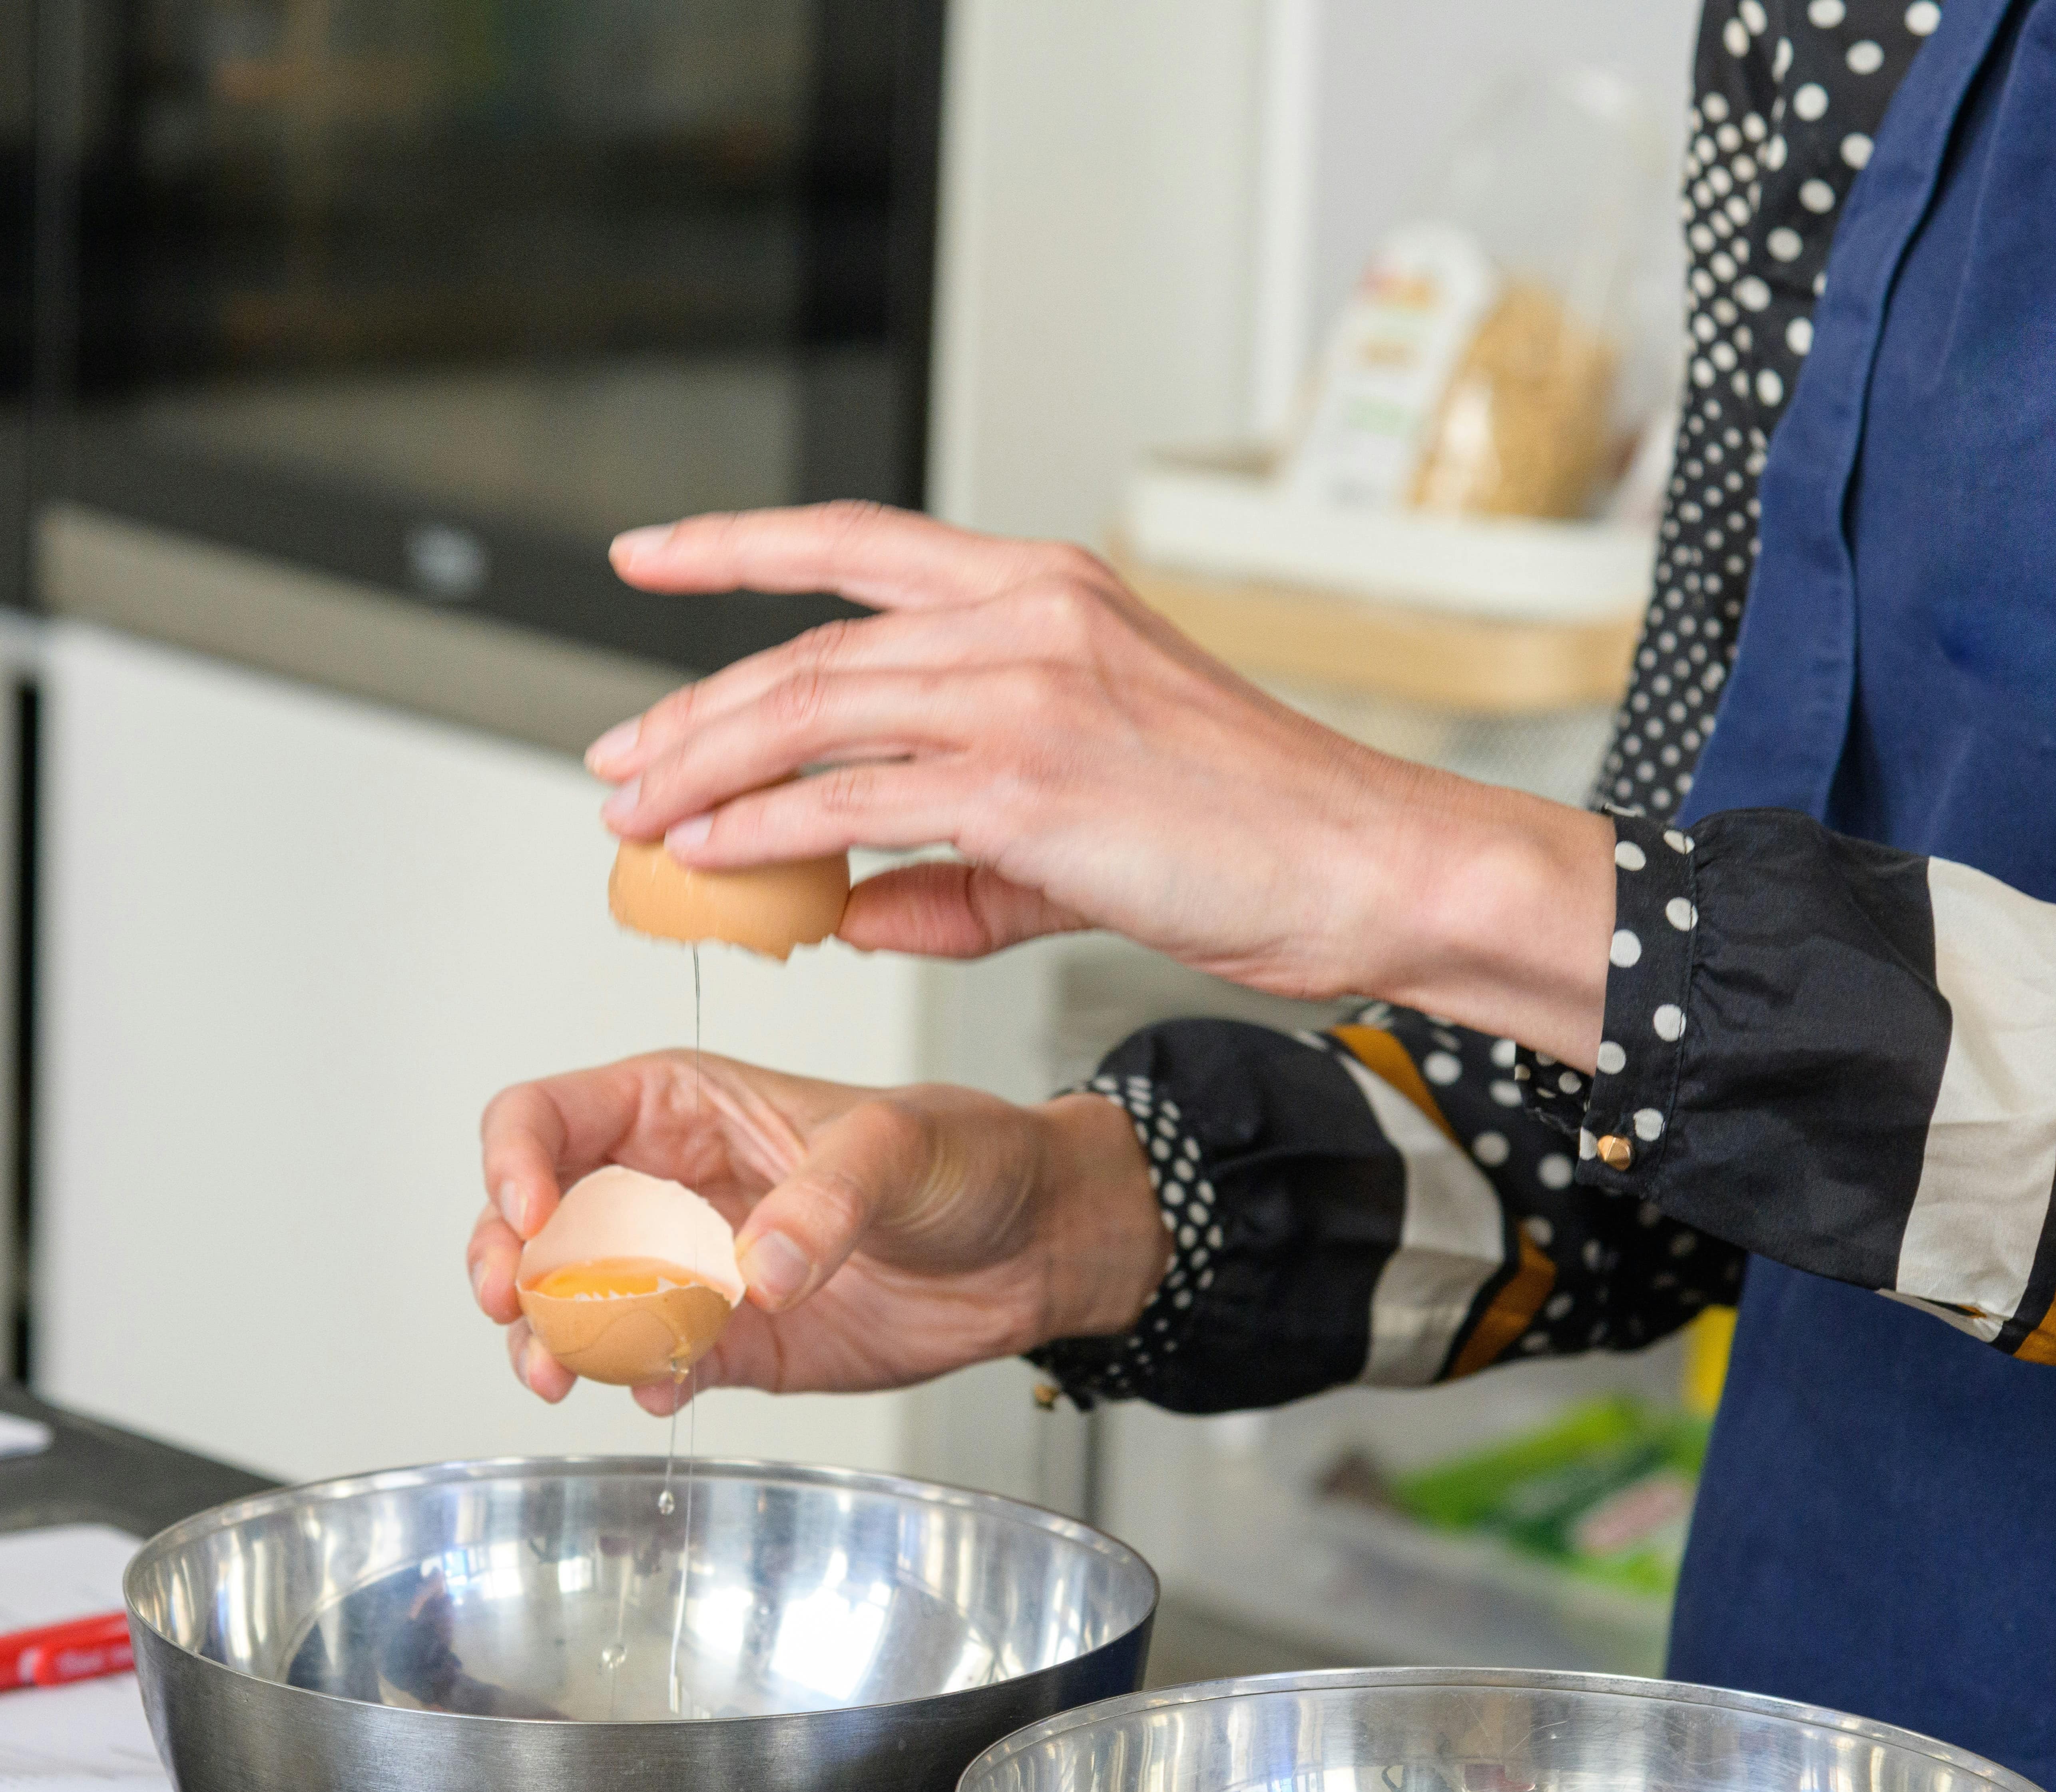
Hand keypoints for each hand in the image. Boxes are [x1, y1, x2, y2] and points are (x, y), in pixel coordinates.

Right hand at [469, 1049, 1166, 1411]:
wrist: (1033, 1244)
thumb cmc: (968, 1156)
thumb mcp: (901, 1145)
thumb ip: (826, 1198)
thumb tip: (756, 1270)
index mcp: (683, 1105)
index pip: (551, 1116)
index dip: (516, 1160)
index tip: (532, 1214)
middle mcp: (667, 1186)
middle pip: (536, 1219)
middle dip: (505, 1262)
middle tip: (513, 1305)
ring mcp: (689, 1269)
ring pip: (573, 1303)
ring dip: (549, 1338)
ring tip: (560, 1371)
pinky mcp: (727, 1342)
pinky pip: (652, 1366)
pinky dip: (639, 1382)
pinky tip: (665, 1387)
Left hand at [587, 502, 1613, 1064]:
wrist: (1363, 864)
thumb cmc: (1248, 836)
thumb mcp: (1084, 825)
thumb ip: (955, 865)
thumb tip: (846, 909)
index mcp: (1043, 590)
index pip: (854, 543)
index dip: (735, 547)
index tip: (648, 559)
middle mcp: (1024, 615)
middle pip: (807, 648)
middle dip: (690, 708)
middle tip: (616, 761)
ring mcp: (1025, 690)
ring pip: (810, 714)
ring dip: (702, 768)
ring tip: (633, 816)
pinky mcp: (1028, 781)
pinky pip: (854, 800)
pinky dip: (763, 828)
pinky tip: (707, 856)